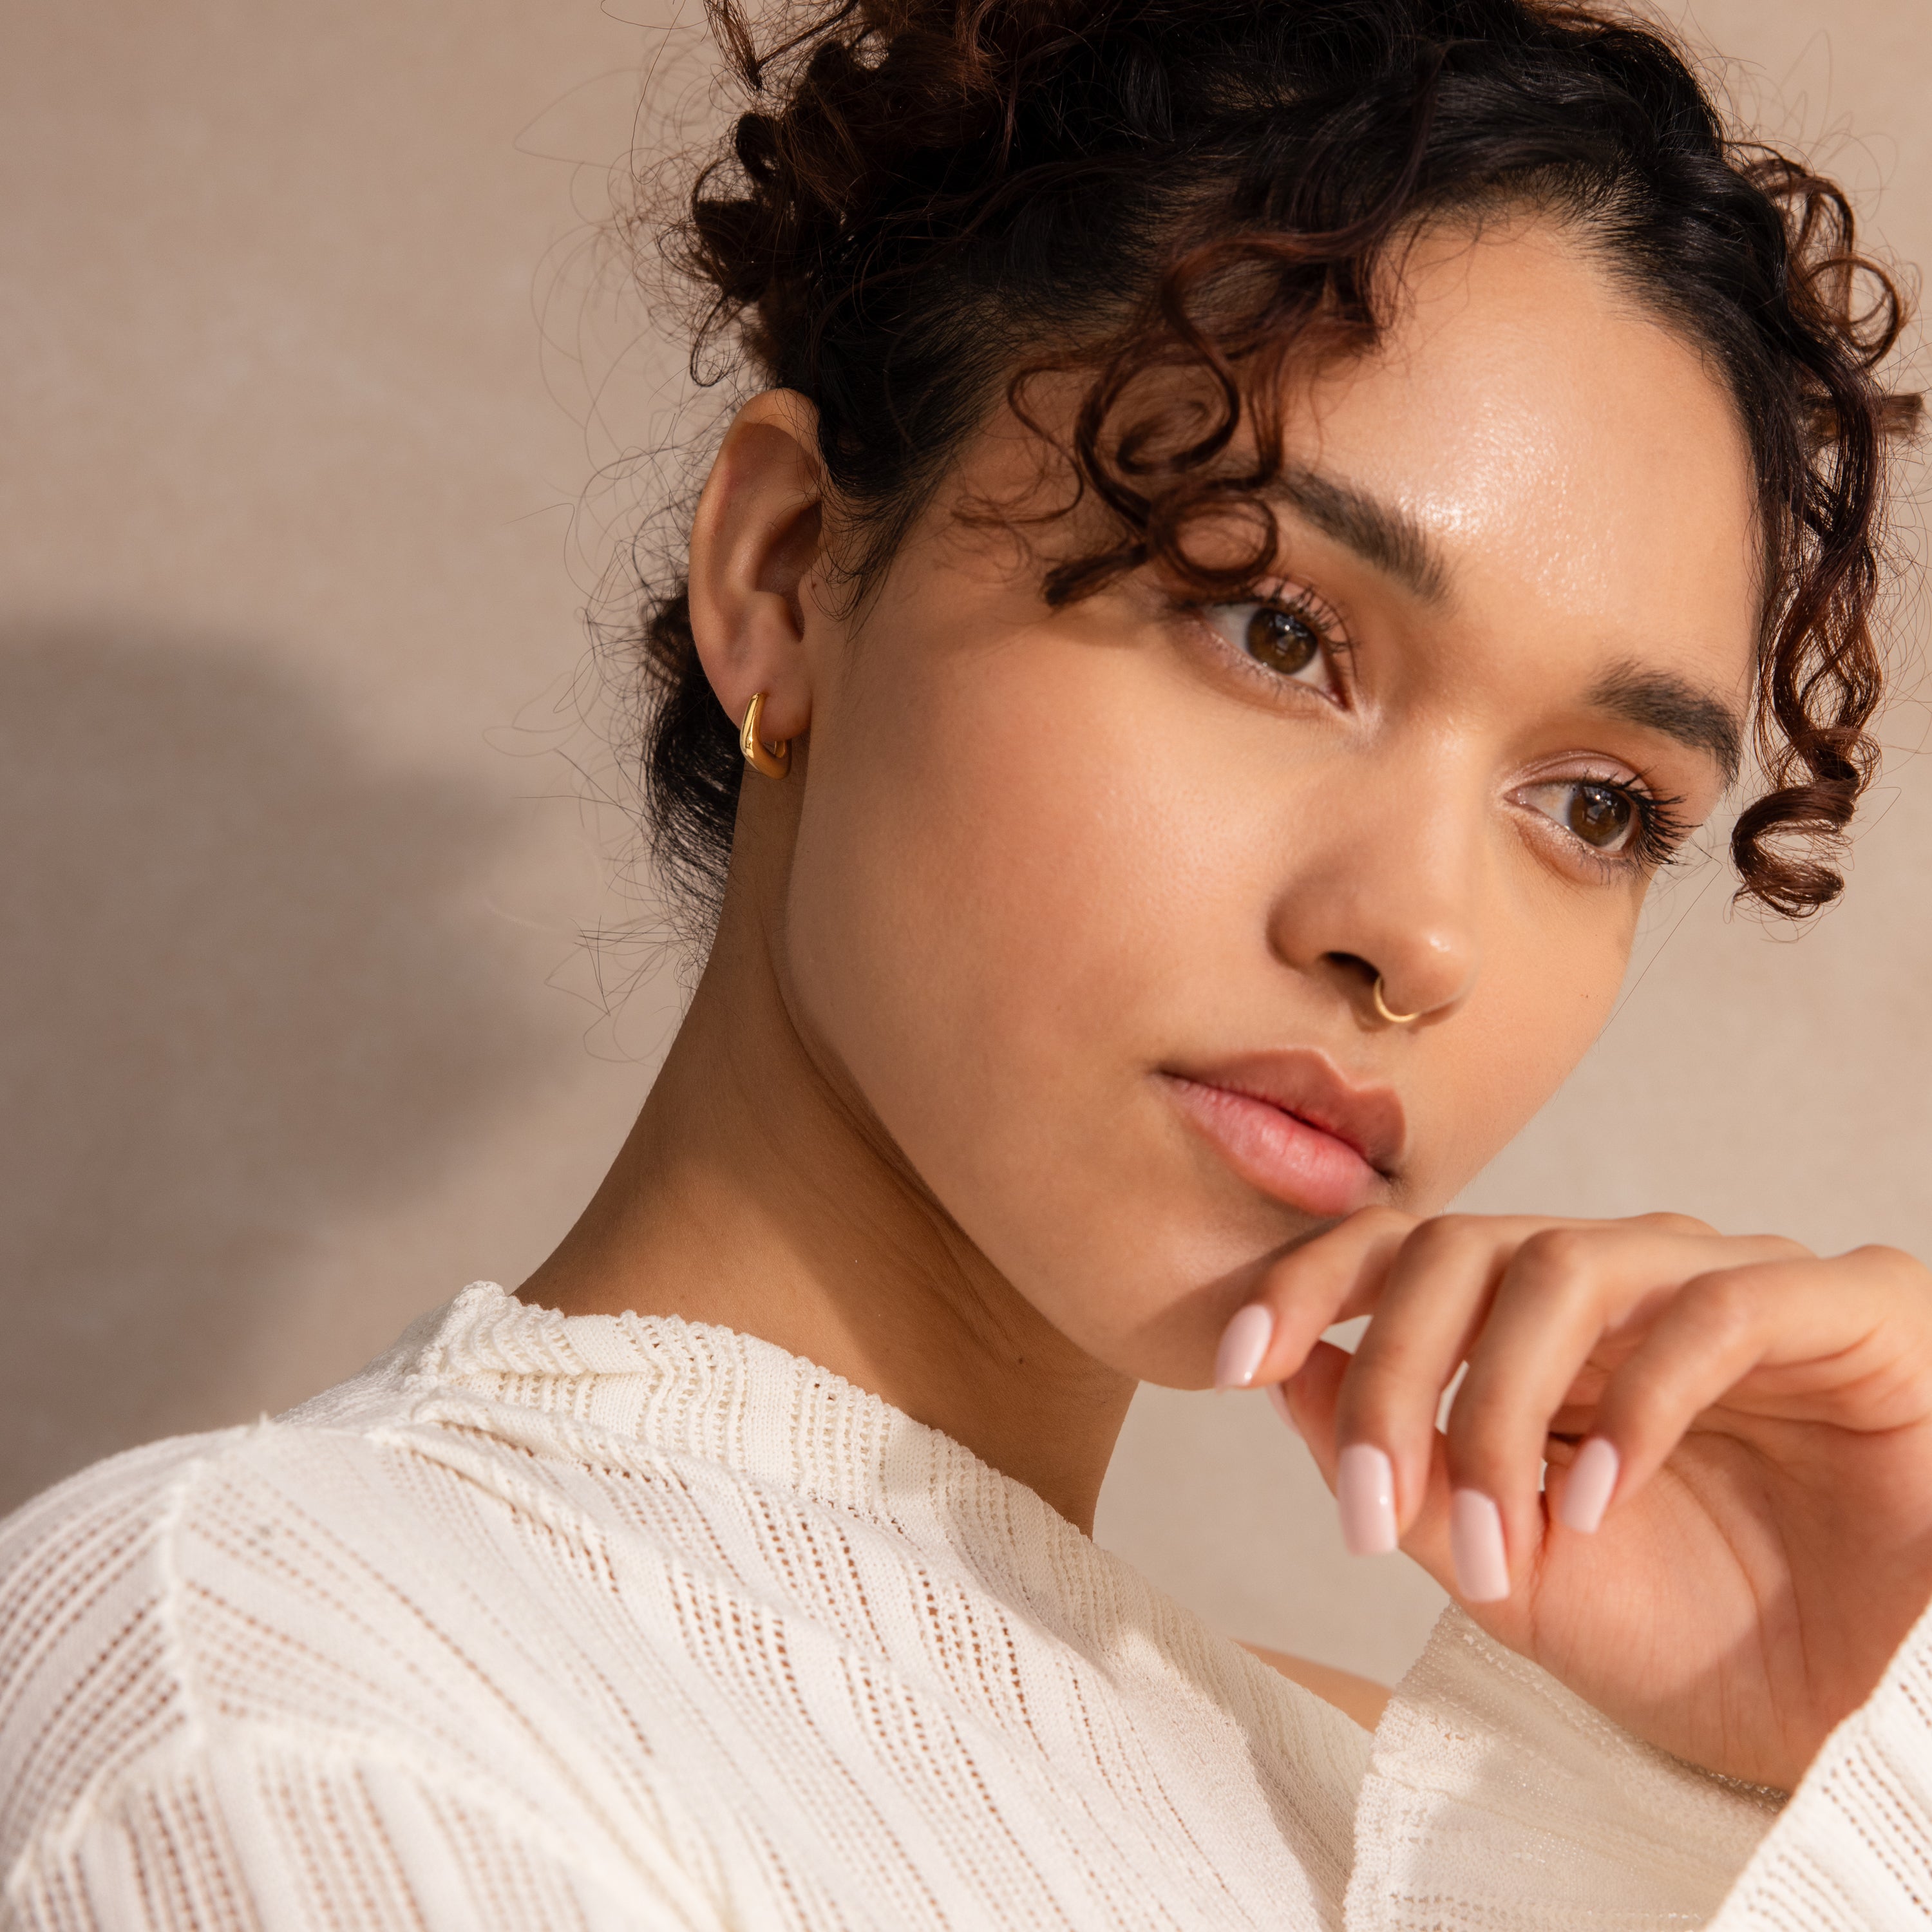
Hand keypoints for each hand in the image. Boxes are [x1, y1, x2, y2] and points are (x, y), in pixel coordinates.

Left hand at [1222, 1209, 1931, 1788]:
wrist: (1846, 1713)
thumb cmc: (1681, 1630)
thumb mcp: (1500, 1561)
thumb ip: (1399, 1462)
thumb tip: (1281, 1374)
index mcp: (1541, 1319)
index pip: (1403, 1249)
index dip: (1308, 1286)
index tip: (1228, 1362)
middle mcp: (1629, 1274)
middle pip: (1461, 1249)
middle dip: (1395, 1377)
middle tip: (1369, 1515)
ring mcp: (1733, 1278)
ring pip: (1567, 1266)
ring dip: (1498, 1406)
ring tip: (1492, 1537)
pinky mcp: (1850, 1307)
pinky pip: (1718, 1307)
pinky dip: (1633, 1401)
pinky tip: (1596, 1500)